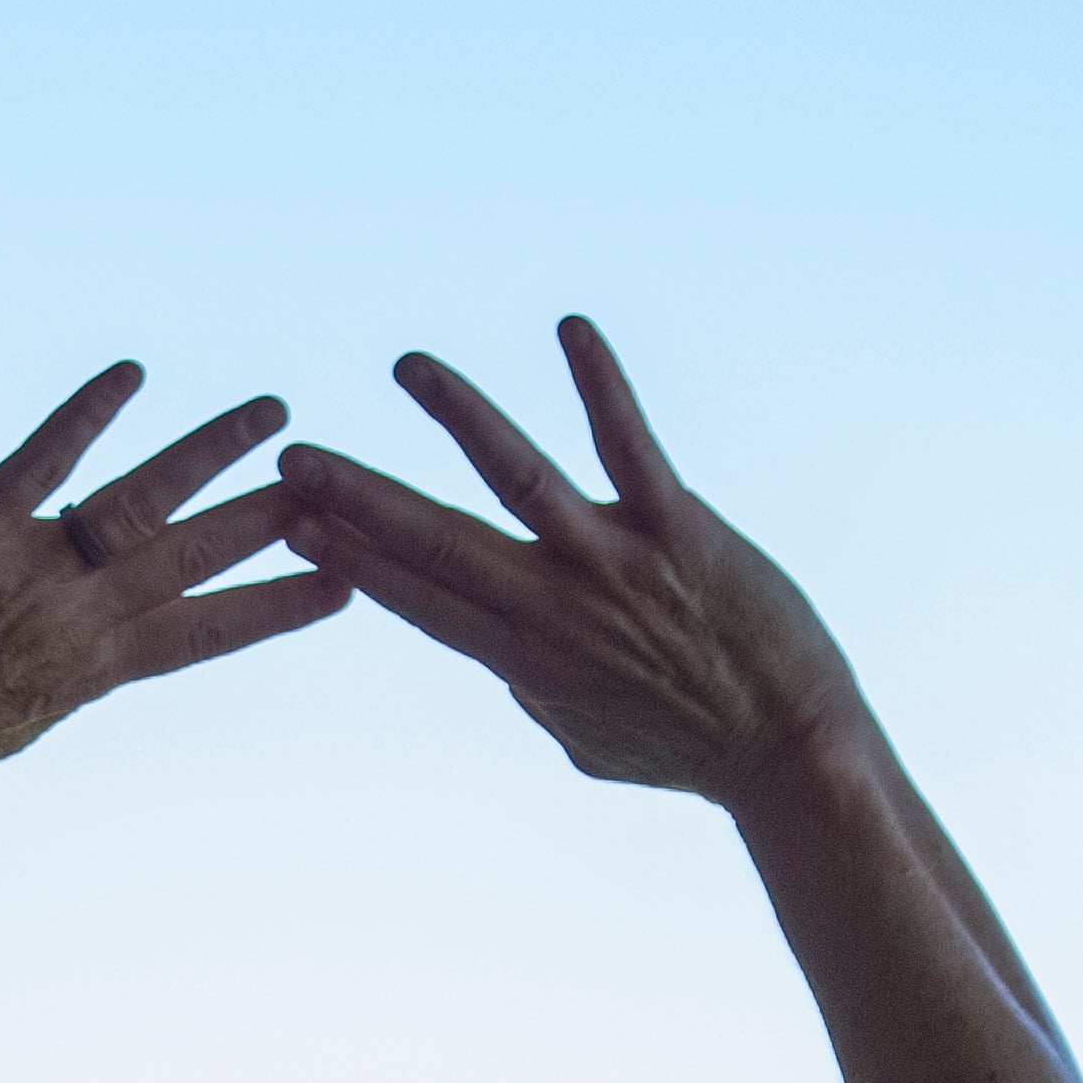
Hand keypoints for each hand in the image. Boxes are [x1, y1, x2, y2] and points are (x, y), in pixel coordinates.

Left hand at [0, 365, 343, 812]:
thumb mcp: (14, 715)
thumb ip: (64, 669)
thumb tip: (99, 649)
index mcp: (92, 668)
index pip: (207, 632)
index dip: (276, 607)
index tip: (343, 588)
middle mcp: (78, 616)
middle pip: (195, 555)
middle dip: (270, 517)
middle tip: (333, 480)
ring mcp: (31, 568)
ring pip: (143, 499)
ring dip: (211, 451)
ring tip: (270, 413)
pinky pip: (42, 458)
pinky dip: (88, 411)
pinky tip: (131, 373)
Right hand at [280, 320, 866, 806]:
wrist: (788, 753)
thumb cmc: (688, 751)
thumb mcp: (588, 740)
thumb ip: (535, 692)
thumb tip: (504, 661)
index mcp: (526, 661)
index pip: (420, 600)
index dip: (353, 559)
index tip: (293, 526)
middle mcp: (556, 610)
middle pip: (439, 543)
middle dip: (361, 499)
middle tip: (294, 459)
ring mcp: (615, 566)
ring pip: (518, 479)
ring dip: (459, 417)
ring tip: (410, 366)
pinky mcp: (679, 530)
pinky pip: (631, 446)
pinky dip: (600, 384)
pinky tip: (571, 329)